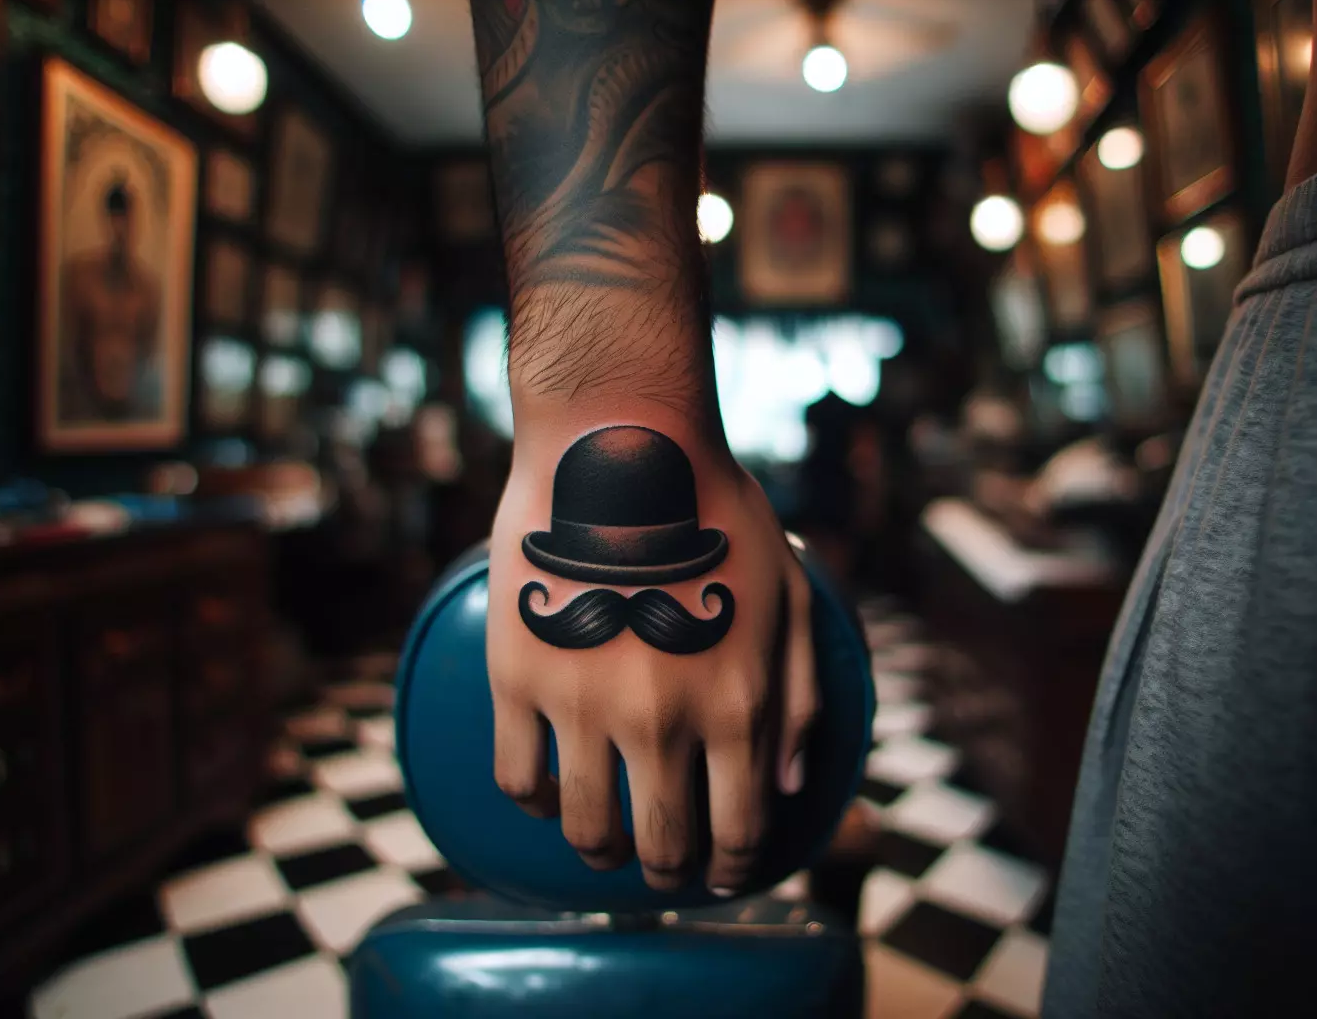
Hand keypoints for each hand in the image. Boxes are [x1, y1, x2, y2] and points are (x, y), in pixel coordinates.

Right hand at [486, 429, 817, 893]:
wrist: (623, 442)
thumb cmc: (719, 512)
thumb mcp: (791, 595)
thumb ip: (798, 698)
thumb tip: (789, 789)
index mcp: (737, 703)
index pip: (737, 831)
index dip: (731, 869)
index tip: (722, 874)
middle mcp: (661, 718)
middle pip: (663, 846)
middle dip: (671, 870)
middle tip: (666, 865)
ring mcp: (584, 703)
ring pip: (585, 828)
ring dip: (600, 852)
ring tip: (605, 844)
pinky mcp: (520, 678)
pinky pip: (517, 779)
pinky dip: (536, 802)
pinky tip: (550, 792)